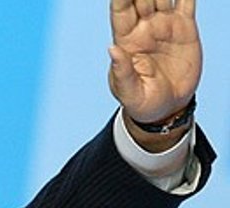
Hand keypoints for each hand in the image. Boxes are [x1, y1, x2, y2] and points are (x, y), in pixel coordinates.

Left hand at [109, 0, 200, 126]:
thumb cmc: (140, 100)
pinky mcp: (185, 28)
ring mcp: (164, 25)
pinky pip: (186, 2)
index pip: (121, 10)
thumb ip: (121, 72)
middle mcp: (144, 27)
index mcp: (126, 40)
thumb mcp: (128, 91)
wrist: (166, 107)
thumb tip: (112, 49)